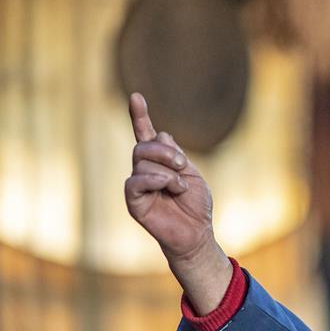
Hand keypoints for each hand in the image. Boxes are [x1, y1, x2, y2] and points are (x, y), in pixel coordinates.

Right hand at [125, 92, 213, 260]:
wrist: (196, 234)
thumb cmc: (196, 206)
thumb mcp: (192, 175)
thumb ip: (176, 155)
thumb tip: (160, 134)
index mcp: (159, 163)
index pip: (145, 136)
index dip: (140, 116)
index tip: (136, 96)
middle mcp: (144, 171)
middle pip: (143, 146)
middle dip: (166, 152)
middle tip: (183, 166)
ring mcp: (137, 186)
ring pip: (142, 162)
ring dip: (168, 172)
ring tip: (180, 188)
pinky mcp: (133, 201)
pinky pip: (135, 181)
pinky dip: (155, 180)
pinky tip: (169, 187)